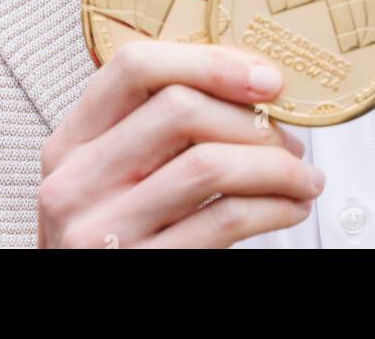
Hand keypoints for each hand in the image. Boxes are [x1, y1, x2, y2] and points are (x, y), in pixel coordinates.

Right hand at [37, 41, 324, 247]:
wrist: (85, 312)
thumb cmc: (117, 236)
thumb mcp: (111, 177)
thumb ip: (152, 132)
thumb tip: (251, 88)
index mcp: (71, 142)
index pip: (134, 67)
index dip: (208, 63)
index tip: (264, 78)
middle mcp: (75, 181)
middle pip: (179, 109)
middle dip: (251, 120)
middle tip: (289, 140)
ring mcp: (103, 229)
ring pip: (208, 164)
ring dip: (275, 167)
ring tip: (302, 177)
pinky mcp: (140, 267)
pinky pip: (223, 220)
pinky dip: (272, 208)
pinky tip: (289, 207)